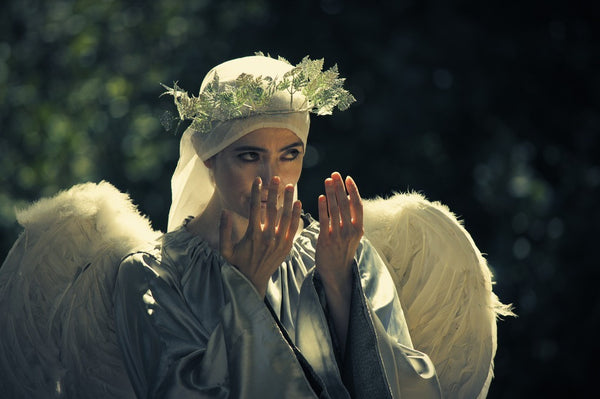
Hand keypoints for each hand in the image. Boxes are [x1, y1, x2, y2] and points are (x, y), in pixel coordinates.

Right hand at [220, 176, 301, 296]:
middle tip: (276, 178)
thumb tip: (225, 211)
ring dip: (288, 199)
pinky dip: (297, 214)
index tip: (258, 180)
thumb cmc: (237, 263)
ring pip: (286, 216)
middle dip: (274, 192)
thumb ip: (224, 230)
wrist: (252, 281)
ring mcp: (279, 242)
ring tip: (289, 186)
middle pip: (272, 209)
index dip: (256, 192)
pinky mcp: (287, 246)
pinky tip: (298, 203)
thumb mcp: (225, 249)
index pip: (255, 208)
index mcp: (252, 234)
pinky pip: (294, 227)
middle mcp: (267, 236)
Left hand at [315, 172, 362, 349]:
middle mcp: (350, 231)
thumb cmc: (342, 251)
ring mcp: (339, 236)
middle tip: (334, 174)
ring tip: (327, 181)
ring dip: (331, 194)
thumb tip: (345, 198)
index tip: (347, 178)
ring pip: (335, 210)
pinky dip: (323, 208)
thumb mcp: (351, 236)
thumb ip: (349, 219)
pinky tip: (320, 197)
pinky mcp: (326, 241)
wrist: (336, 273)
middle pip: (345, 204)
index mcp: (359, 229)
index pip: (357, 205)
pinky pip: (324, 221)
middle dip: (340, 188)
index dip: (353, 190)